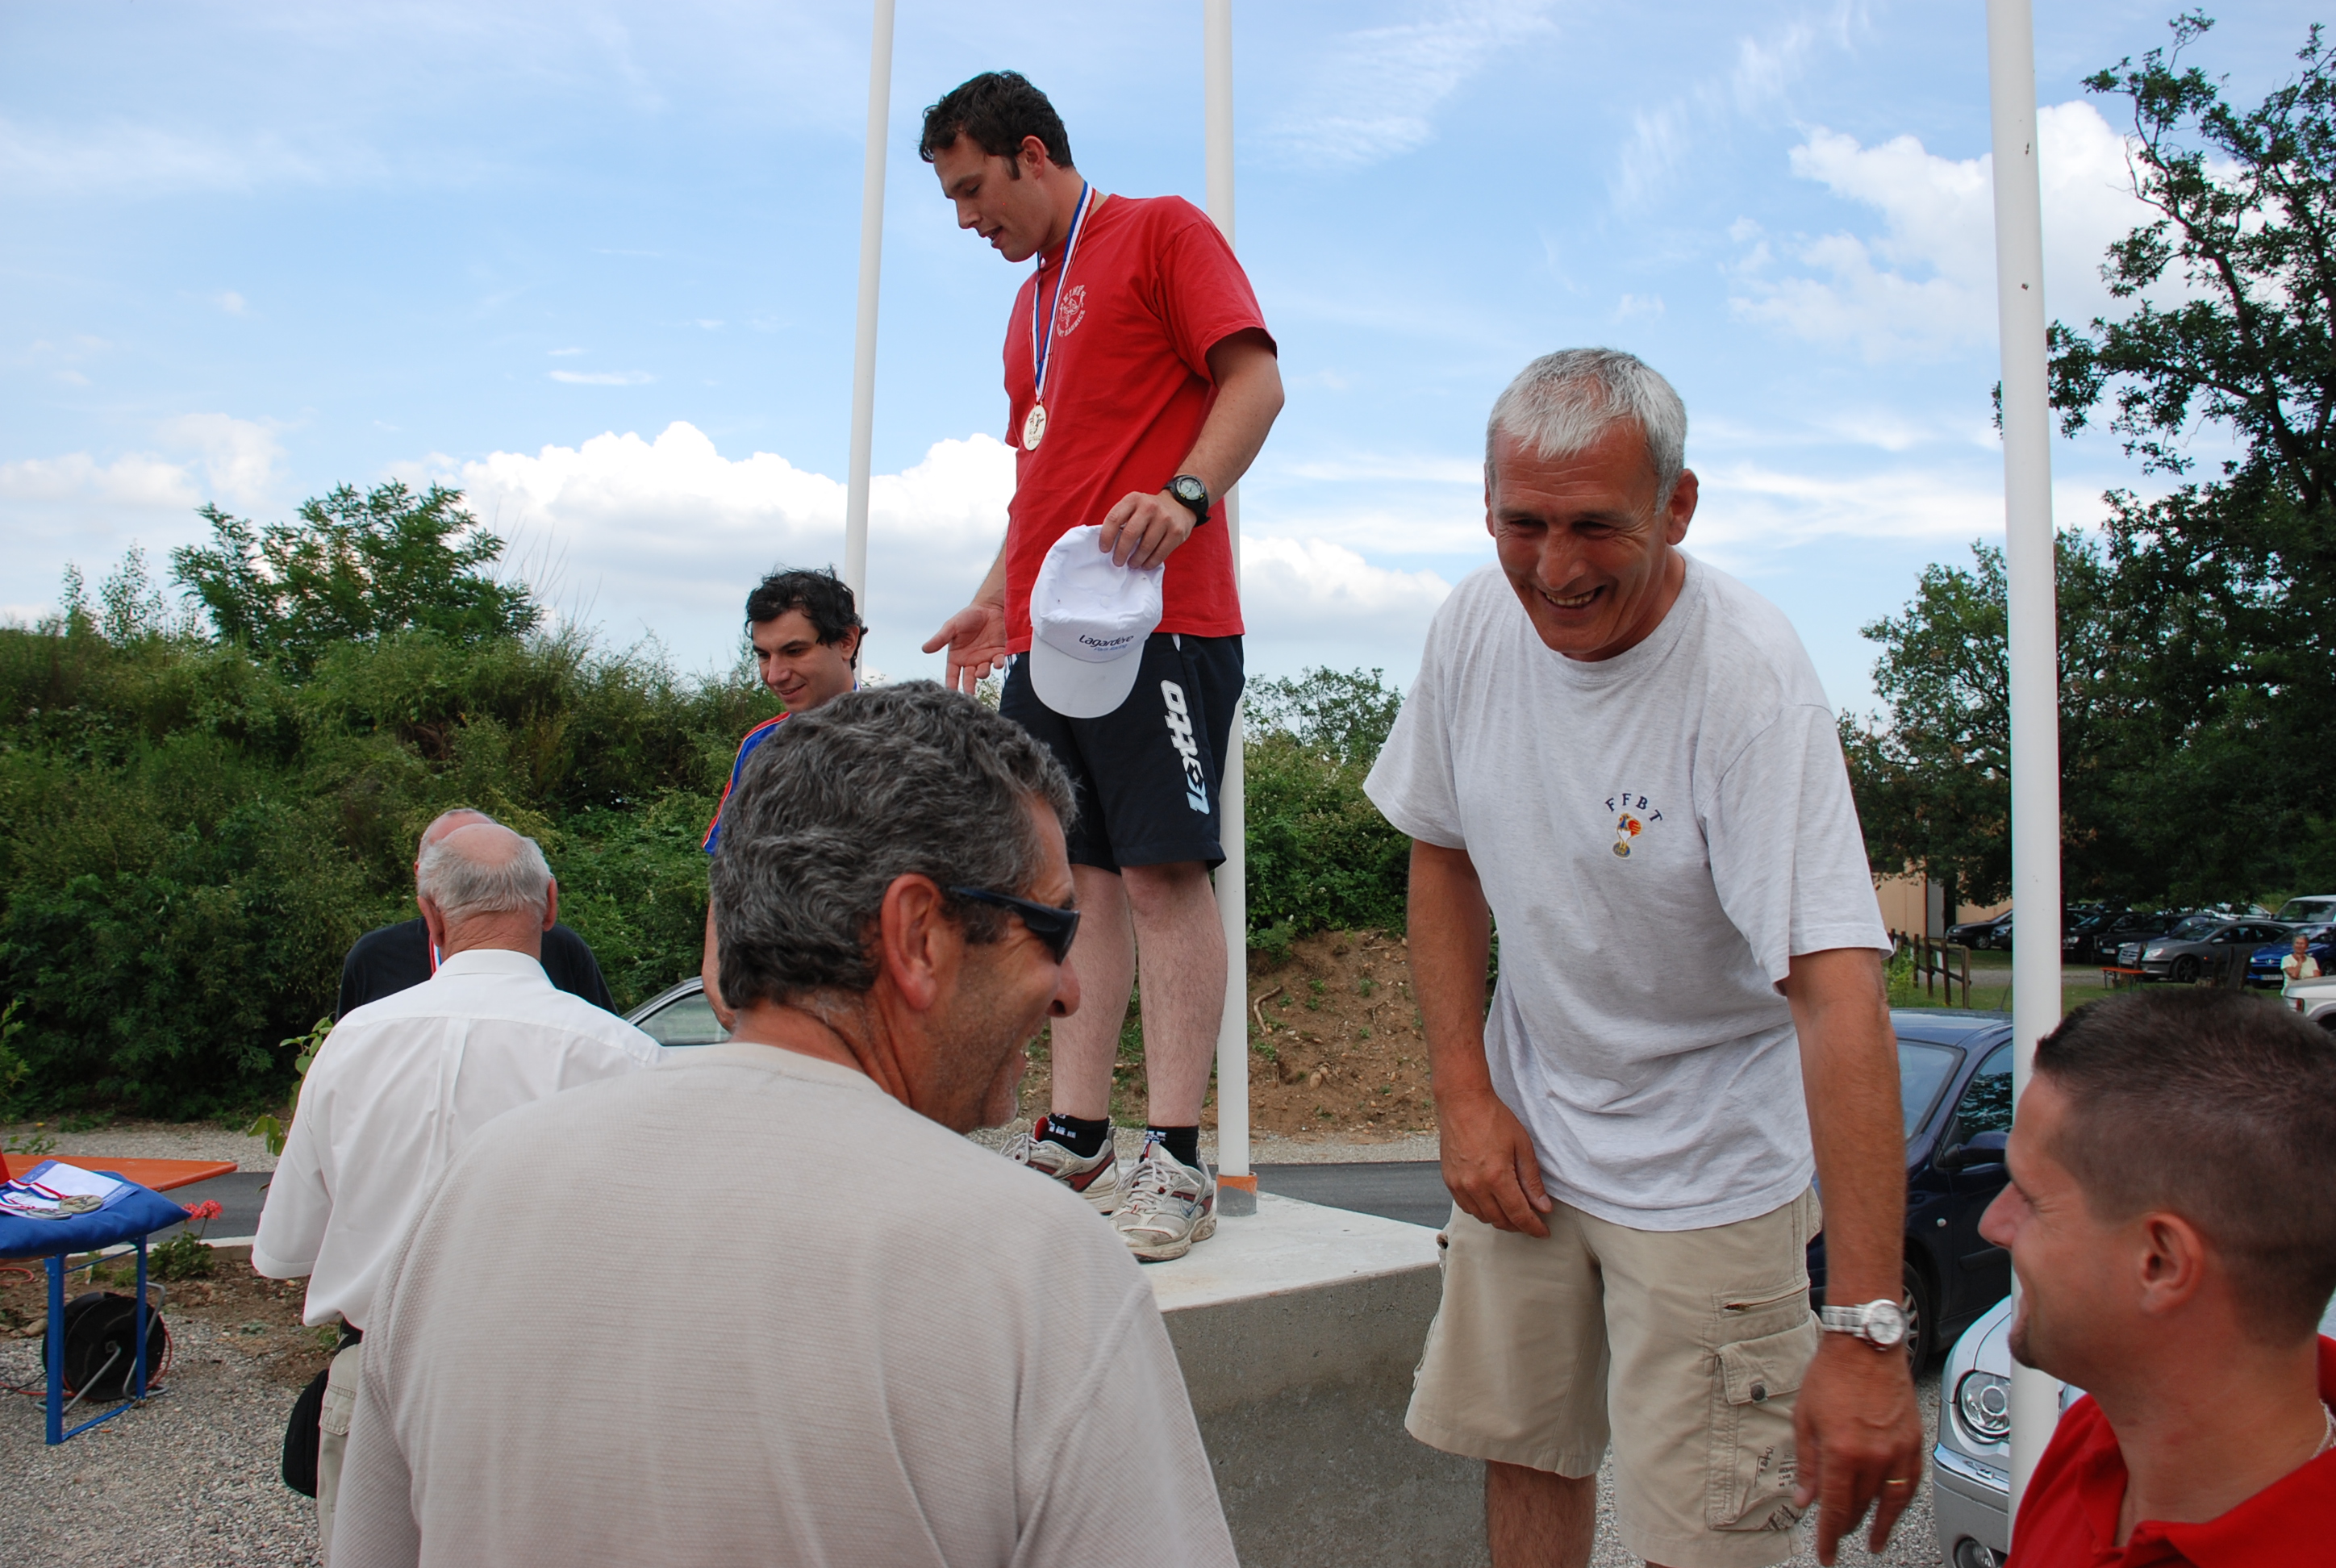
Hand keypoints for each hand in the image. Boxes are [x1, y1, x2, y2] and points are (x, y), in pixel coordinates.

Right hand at [922, 601, 1008, 693]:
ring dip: (982, 674)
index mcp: (956, 657)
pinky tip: (997, 664)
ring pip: (983, 671)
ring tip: (979, 673)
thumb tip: (924, 649)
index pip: (952, 674)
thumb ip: (940, 639)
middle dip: (968, 687)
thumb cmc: (967, 616)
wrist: (988, 607)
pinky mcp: (998, 653)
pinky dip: (998, 663)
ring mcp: (985, 659)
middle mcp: (970, 661)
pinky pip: (998, 661)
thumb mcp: (951, 627)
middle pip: (968, 678)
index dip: (951, 684)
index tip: (950, 693)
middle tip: (969, 696)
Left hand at [1096, 489, 1195, 570]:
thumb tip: (1109, 544)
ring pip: (1146, 546)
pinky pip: (1160, 553)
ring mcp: (1165, 519)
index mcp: (1134, 499)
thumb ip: (1122, 520)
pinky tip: (1145, 564)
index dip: (1106, 536)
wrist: (1180, 503)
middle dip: (1121, 552)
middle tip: (1117, 562)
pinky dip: (1150, 562)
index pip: (1114, 518)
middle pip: (1130, 534)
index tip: (1104, 549)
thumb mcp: (1134, 506)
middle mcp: (1149, 506)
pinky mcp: (1176, 532)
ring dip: (1136, 559)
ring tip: (1132, 564)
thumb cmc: (1150, 510)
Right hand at [1436, 1085, 1551, 1235]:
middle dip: (1519, 1225)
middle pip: (1500, 1220)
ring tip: (1513, 1212)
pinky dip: (1482, 1210)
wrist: (1462, 1102)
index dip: (1534, 1227)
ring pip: (1483, 1217)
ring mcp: (1459, 1185)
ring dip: (1500, 1219)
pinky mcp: (1449, 1181)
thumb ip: (1532, 1180)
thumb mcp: (1522, 1146)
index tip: (1543, 1231)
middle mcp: (1475, 1186)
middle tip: (1531, 1221)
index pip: (1519, 1215)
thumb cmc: (1494, 1118)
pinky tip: (1492, 1202)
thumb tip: (1543, 1207)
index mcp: (1497, 1177)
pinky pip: (1467, 1207)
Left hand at [1791, 1333, 1924, 1562]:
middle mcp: (1872, 1457)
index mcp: (1841, 1452)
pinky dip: (1901, 1502)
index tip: (1825, 1554)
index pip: (1835, 1510)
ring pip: (1889, 1502)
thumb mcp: (1804, 1418)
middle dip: (1847, 1527)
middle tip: (1838, 1538)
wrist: (1865, 1346)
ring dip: (1879, 1523)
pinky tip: (1895, 1510)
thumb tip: (1804, 1499)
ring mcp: (1897, 1451)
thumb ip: (1806, 1464)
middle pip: (1861, 1508)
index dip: (1828, 1537)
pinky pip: (1910, 1484)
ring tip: (1874, 1539)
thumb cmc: (1831, 1374)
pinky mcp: (1914, 1443)